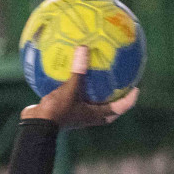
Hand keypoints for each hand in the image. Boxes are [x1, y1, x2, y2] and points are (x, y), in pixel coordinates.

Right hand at [20, 46, 138, 128]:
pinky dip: (77, 88)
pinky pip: (76, 97)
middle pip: (109, 110)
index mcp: (96, 115)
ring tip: (100, 81)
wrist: (36, 124)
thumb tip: (84, 49)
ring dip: (98, 95)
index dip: (129, 100)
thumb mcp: (69, 89)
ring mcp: (78, 114)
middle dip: (117, 101)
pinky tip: (72, 76)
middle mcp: (89, 116)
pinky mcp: (66, 110)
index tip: (137, 89)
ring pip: (93, 105)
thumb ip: (78, 71)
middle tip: (123, 88)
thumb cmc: (57, 111)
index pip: (119, 108)